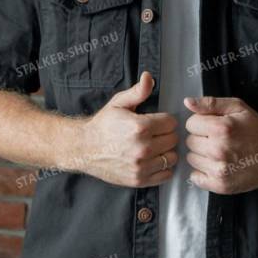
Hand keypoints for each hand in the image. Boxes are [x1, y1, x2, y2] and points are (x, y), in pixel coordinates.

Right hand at [79, 71, 178, 187]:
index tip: (157, 121)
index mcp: (140, 127)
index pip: (171, 123)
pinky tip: (153, 160)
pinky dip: (163, 167)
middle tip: (155, 133)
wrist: (84, 149)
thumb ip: (138, 91)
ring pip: (172, 157)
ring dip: (166, 151)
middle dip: (166, 134)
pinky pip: (166, 174)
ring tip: (155, 147)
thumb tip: (149, 77)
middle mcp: (142, 148)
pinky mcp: (139, 179)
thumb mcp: (119, 103)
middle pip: (173, 140)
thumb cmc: (103, 125)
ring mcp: (141, 166)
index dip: (165, 120)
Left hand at [183, 96, 257, 193]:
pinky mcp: (221, 185)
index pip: (191, 124)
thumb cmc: (257, 130)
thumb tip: (187, 102)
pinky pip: (195, 177)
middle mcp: (219, 150)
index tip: (213, 126)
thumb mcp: (238, 108)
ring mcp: (219, 170)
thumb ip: (210, 103)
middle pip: (189, 142)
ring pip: (191, 159)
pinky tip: (216, 165)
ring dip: (202, 155)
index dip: (201, 123)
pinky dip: (202, 172)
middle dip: (201, 138)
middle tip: (218, 139)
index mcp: (221, 129)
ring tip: (219, 152)